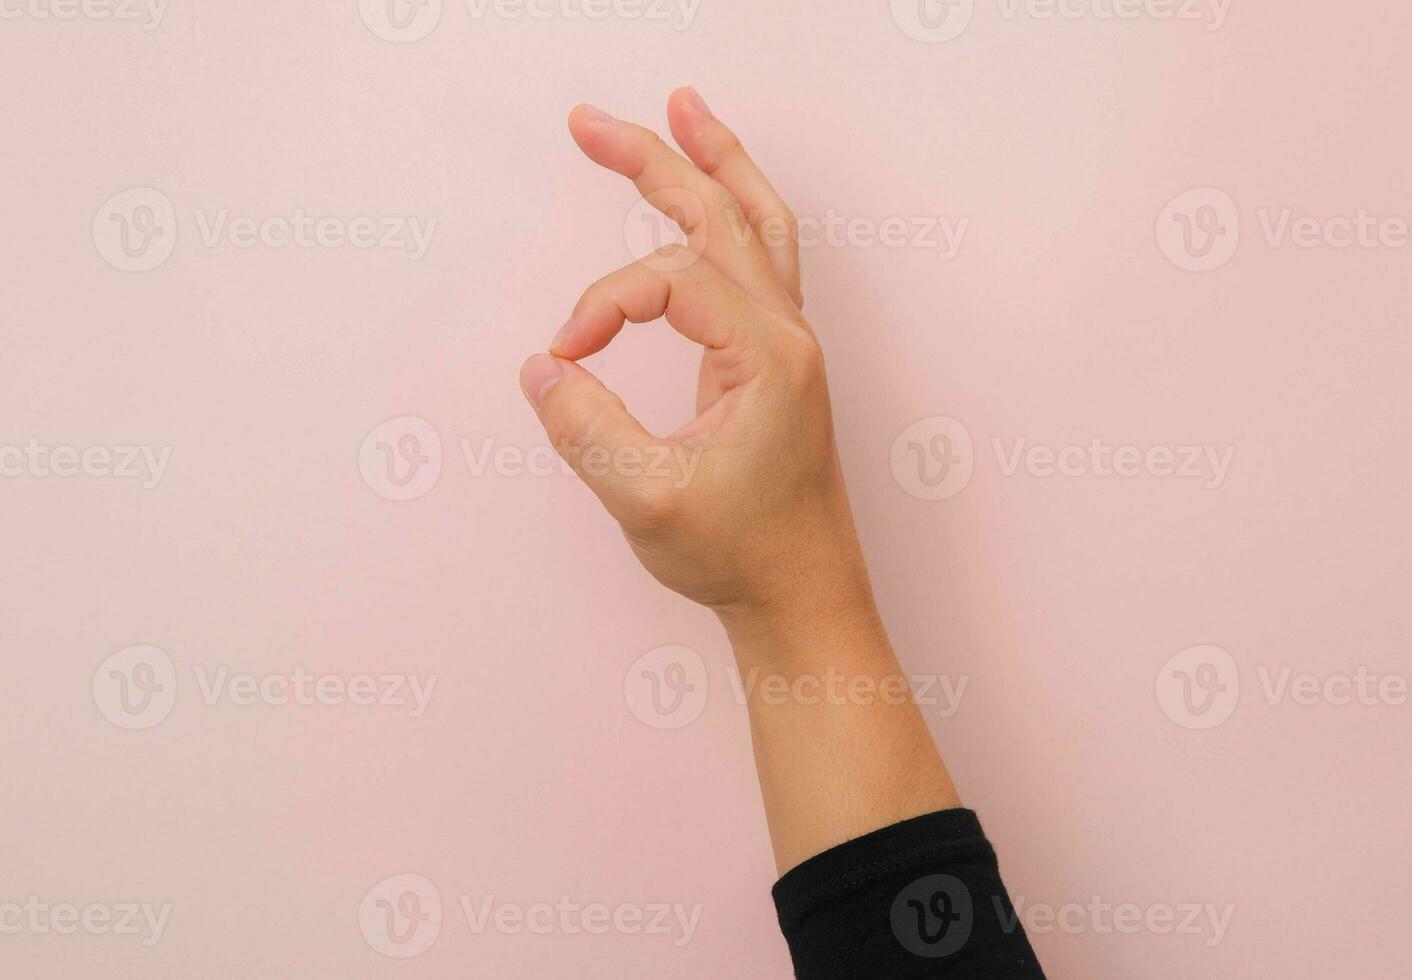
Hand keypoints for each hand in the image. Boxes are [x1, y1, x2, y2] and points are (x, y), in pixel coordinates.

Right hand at [520, 88, 875, 627]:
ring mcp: (786, 344)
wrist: (802, 596)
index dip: (601, 308)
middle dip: (654, 160)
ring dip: (712, 166)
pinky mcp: (774, 361)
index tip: (565, 358)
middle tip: (588, 121)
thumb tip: (542, 369)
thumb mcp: (646, 501)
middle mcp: (787, 335)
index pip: (668, 281)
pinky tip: (707, 200)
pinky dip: (730, 216)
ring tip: (680, 113)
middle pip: (722, 213)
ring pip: (754, 226)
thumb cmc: (741, 556)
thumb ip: (587, 429)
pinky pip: (758, 262)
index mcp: (768, 356)